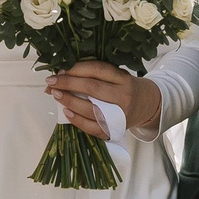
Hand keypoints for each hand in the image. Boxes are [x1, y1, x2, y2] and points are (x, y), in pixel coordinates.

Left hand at [45, 61, 161, 139]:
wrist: (147, 105)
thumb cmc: (126, 87)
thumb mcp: (117, 75)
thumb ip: (95, 74)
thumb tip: (62, 74)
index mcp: (124, 78)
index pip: (97, 69)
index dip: (75, 69)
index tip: (59, 70)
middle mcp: (123, 96)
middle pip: (91, 88)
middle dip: (67, 83)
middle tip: (51, 81)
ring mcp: (119, 115)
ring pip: (90, 108)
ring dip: (68, 100)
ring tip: (56, 94)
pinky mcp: (114, 129)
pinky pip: (91, 126)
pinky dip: (76, 119)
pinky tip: (66, 111)